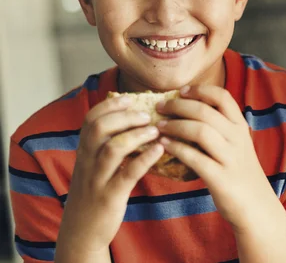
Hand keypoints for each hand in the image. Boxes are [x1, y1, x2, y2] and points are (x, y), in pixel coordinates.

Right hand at [56, 95, 164, 258]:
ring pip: (112, 149)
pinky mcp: (110, 196)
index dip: (110, 105)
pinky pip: (127, 174)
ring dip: (136, 135)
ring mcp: (98, 179)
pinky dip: (144, 159)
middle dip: (124, 116)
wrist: (82, 230)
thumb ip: (107, 143)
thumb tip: (133, 118)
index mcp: (85, 151)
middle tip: (147, 114)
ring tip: (155, 130)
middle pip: (100, 128)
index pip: (91, 119)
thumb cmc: (96, 190)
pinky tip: (159, 150)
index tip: (130, 98)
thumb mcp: (95, 164)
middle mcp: (88, 161)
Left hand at [156, 85, 276, 230]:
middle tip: (160, 107)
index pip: (222, 96)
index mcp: (240, 126)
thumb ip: (220, 127)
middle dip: (178, 106)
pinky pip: (195, 158)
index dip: (199, 90)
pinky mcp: (220, 178)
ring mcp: (230, 158)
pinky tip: (163, 146)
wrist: (255, 206)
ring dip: (175, 126)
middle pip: (205, 111)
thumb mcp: (237, 144)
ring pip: (200, 131)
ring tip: (159, 126)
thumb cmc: (239, 172)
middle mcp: (237, 138)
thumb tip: (188, 109)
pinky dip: (176, 149)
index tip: (180, 91)